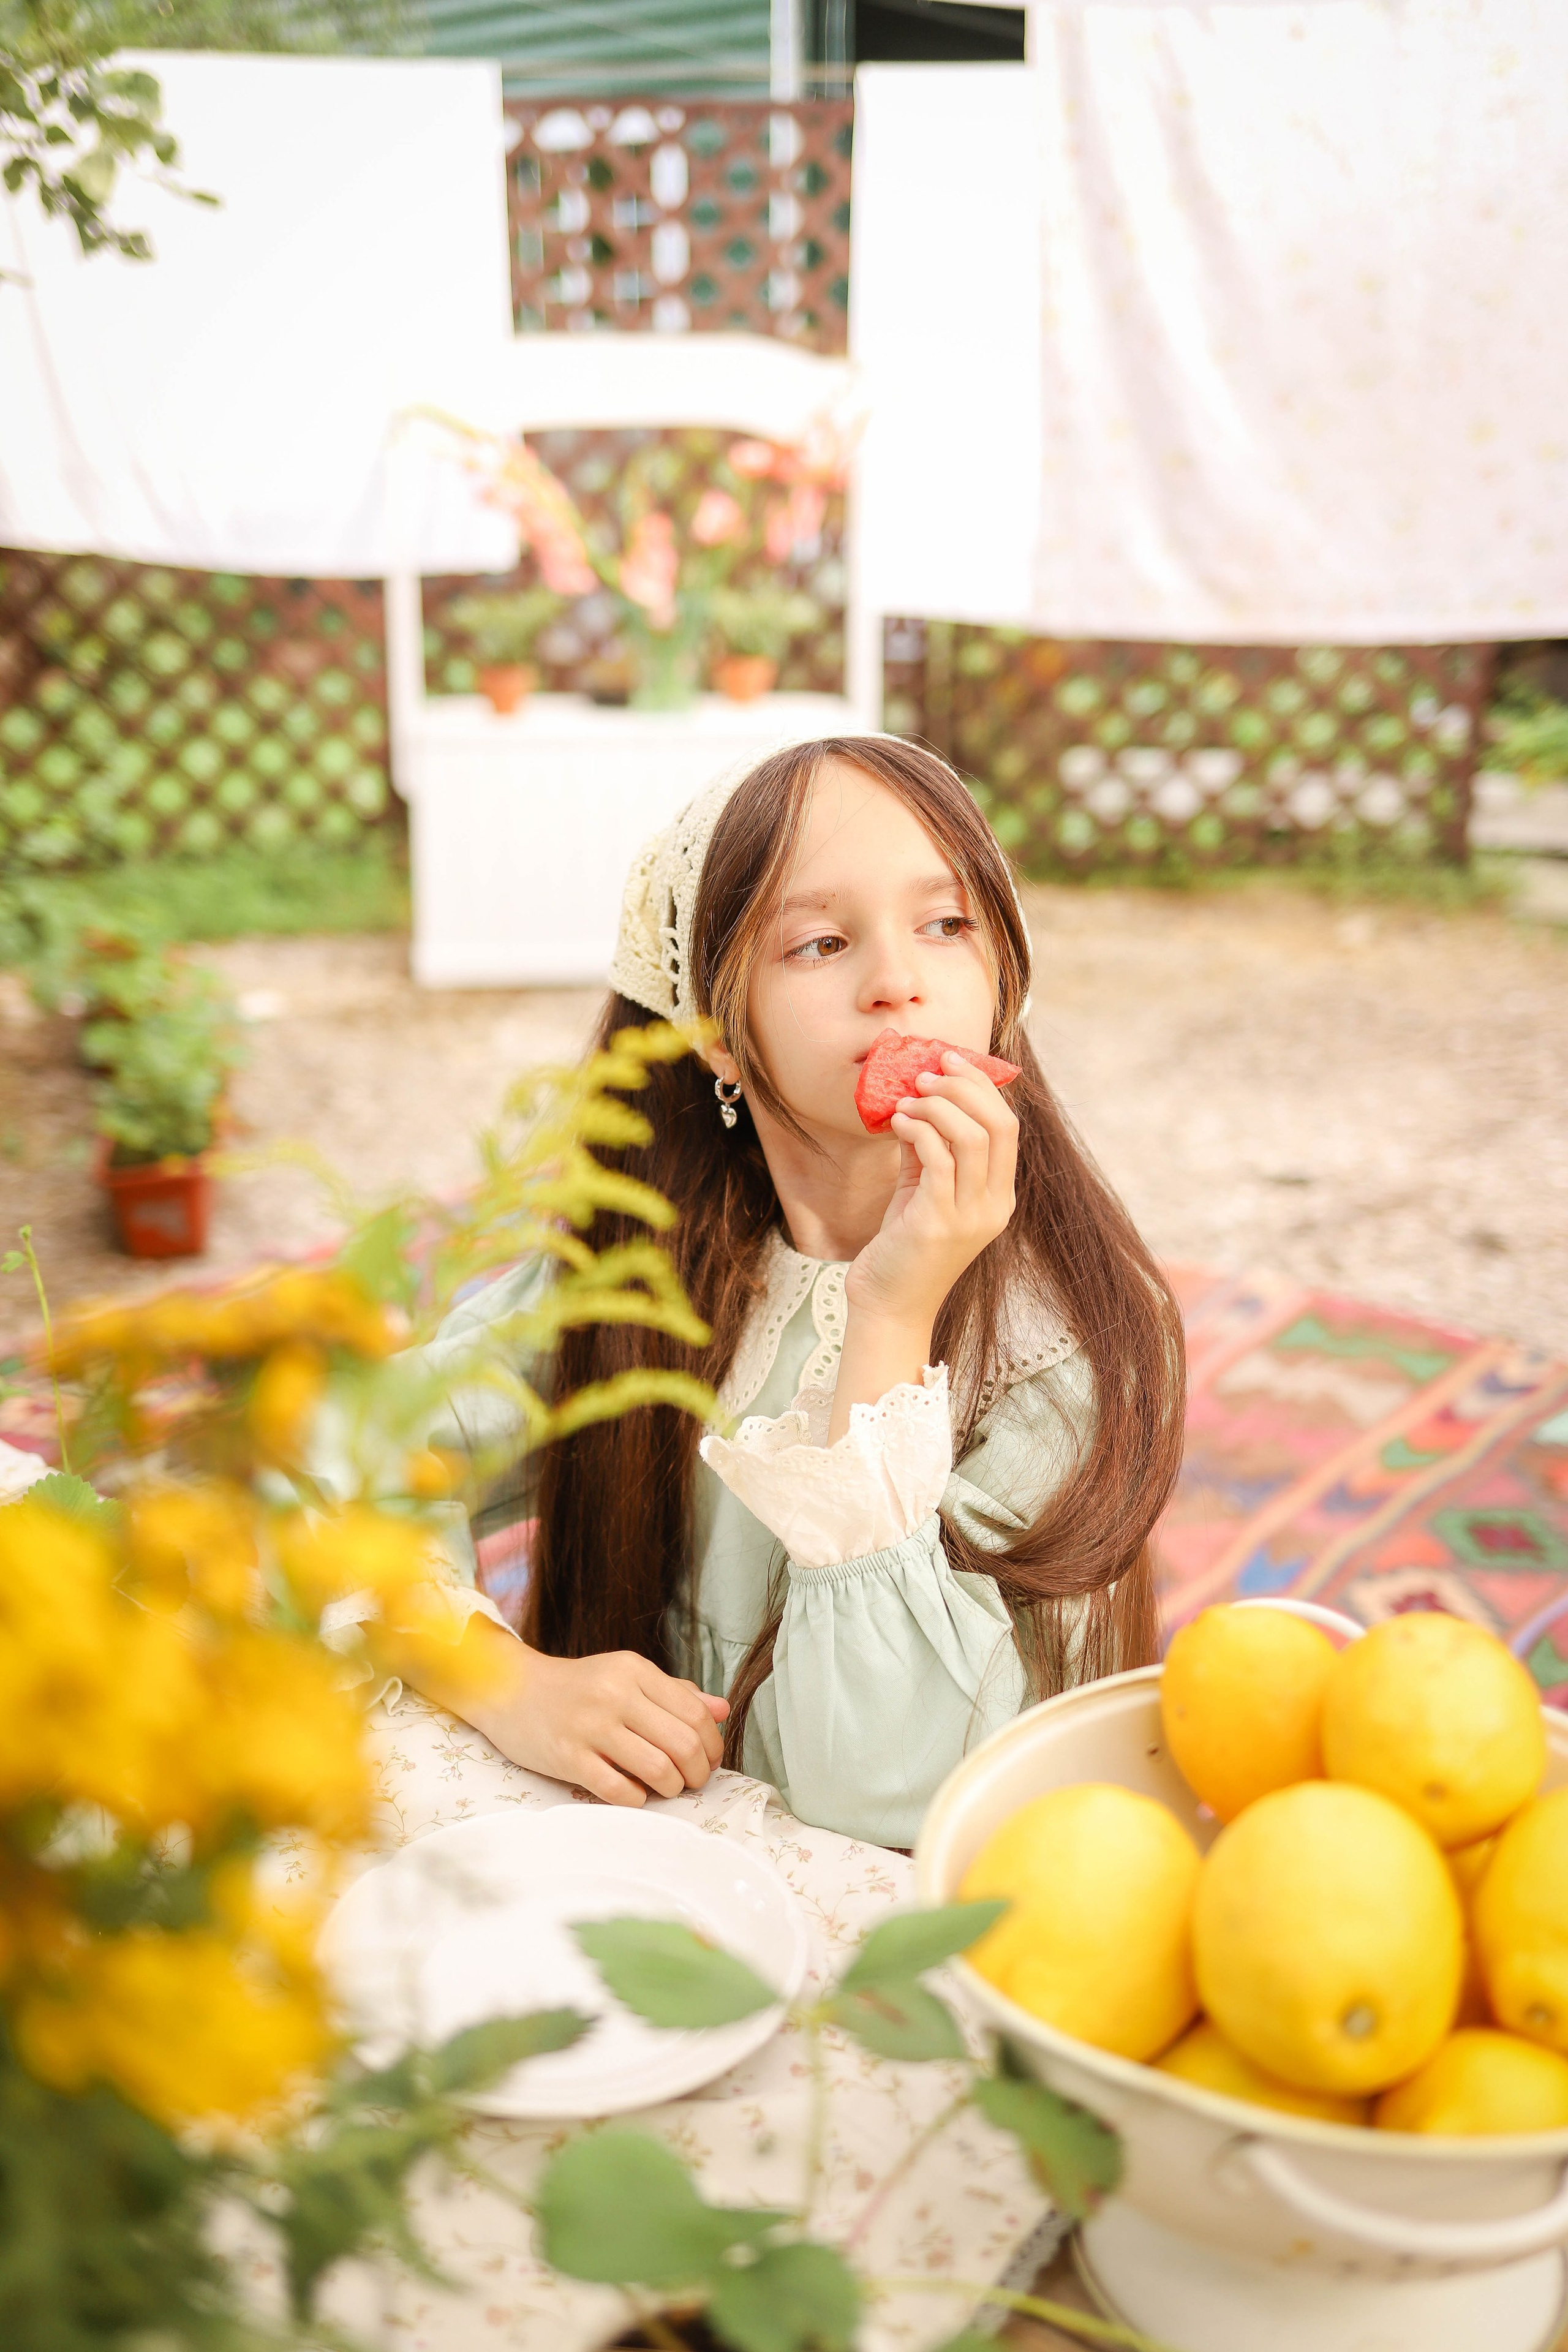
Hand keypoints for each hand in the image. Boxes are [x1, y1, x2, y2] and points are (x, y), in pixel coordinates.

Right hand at [451, 1620, 730, 1804]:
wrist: (511, 1691)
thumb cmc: (577, 1687)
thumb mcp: (626, 1677)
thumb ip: (674, 1693)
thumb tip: (722, 1710)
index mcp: (634, 1671)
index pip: (695, 1712)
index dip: (712, 1743)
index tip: (708, 1759)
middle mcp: (615, 1694)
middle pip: (683, 1743)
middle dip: (698, 1772)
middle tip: (692, 1781)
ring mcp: (590, 1726)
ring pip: (658, 1769)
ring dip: (672, 1788)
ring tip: (667, 1788)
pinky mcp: (568, 1757)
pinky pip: (619, 1790)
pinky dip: (637, 1799)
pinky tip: (635, 1794)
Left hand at [849, 1052, 1018, 1329]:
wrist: (888, 1306)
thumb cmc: (904, 1247)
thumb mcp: (922, 1190)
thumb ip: (928, 1148)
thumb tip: (919, 1097)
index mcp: (999, 1197)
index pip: (1007, 1126)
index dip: (981, 1085)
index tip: (949, 1059)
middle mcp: (993, 1206)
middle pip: (997, 1124)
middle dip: (962, 1086)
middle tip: (926, 1072)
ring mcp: (970, 1217)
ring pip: (970, 1137)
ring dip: (936, 1105)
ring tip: (906, 1099)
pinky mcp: (938, 1224)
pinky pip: (937, 1159)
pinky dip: (918, 1130)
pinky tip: (897, 1122)